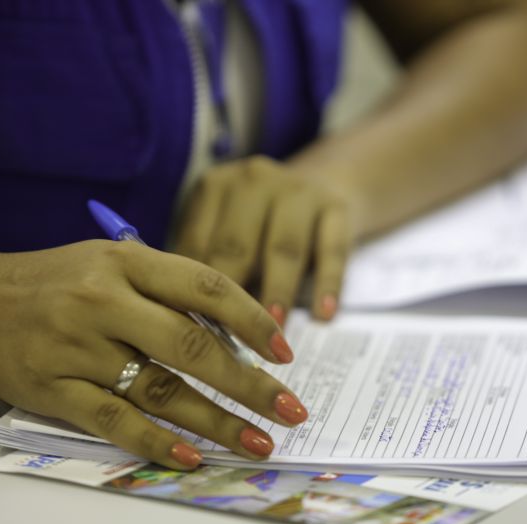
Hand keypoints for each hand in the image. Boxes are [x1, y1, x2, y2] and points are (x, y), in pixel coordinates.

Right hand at [0, 242, 307, 468]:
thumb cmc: (60, 281)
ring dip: (216, 421)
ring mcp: (78, 347)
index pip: (206, 286)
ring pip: (160, 389)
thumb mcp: (113, 261)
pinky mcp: (54, 389)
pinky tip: (192, 456)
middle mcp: (105, 301)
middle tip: (290, 409)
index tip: (285, 352)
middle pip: (191, 346)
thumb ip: (169, 289)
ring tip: (258, 441)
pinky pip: (113, 421)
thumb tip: (236, 333)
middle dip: (249, 383)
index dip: (253, 319)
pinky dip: (156, 441)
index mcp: (127, 261)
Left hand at [175, 156, 354, 324]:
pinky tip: (323, 314)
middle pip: (239, 244)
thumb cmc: (260, 223)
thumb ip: (207, 264)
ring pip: (285, 249)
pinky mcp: (337, 206)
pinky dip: (328, 284)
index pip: (199, 242)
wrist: (324, 183)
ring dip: (278, 292)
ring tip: (275, 331)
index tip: (194, 331)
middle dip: (234, 297)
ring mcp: (298, 190)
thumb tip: (190, 322)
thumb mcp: (226, 229)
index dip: (194, 290)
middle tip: (231, 340)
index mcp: (215, 186)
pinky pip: (332, 250)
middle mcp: (254, 180)